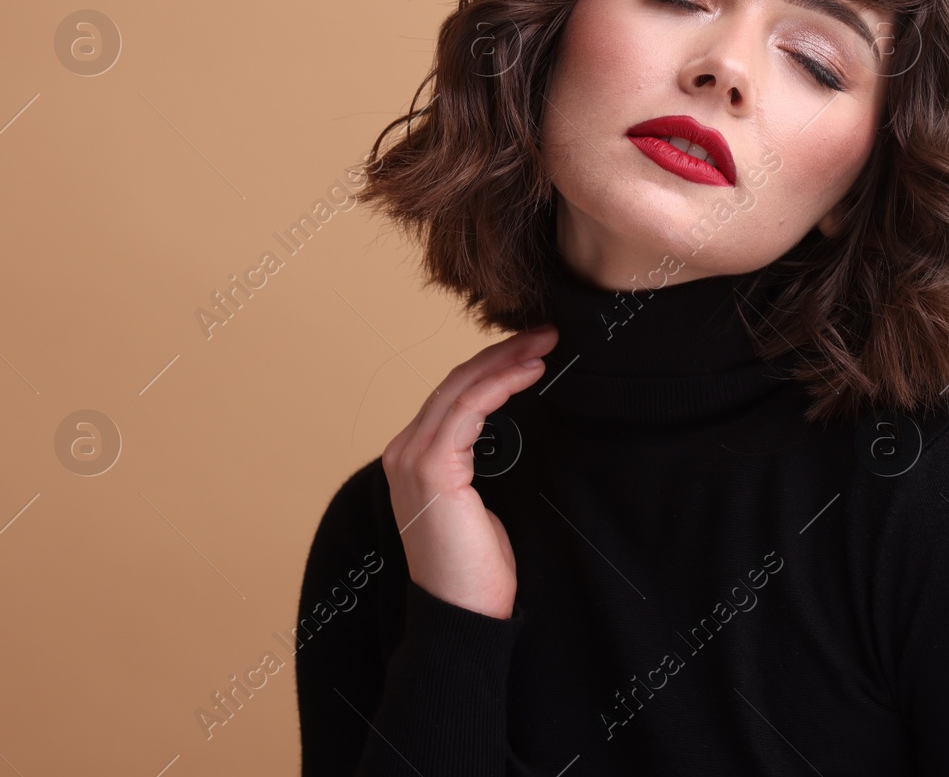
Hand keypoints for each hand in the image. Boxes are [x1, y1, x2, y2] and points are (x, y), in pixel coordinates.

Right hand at [382, 324, 557, 619]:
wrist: (465, 615)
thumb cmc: (480, 568)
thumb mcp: (483, 502)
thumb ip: (484, 463)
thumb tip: (516, 428)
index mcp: (414, 458)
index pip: (453, 396)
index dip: (492, 367)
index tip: (533, 349)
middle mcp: (403, 451)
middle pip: (455, 383)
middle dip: (502, 352)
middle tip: (545, 332)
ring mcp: (411, 458)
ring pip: (461, 388)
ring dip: (506, 359)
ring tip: (544, 343)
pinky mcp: (430, 468)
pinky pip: (468, 409)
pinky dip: (501, 383)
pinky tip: (530, 371)